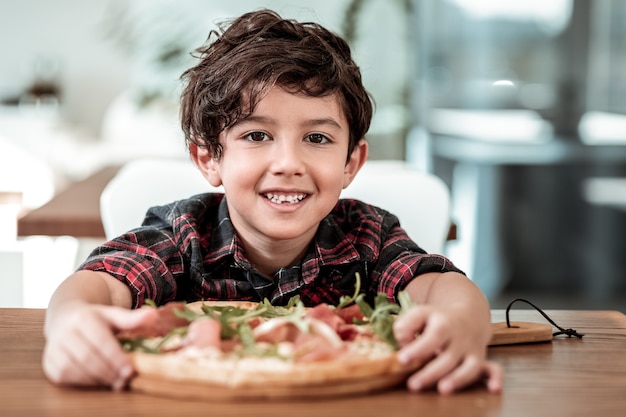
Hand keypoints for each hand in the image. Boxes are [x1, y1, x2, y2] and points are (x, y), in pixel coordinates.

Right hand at [42, 302, 156, 389]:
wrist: (65, 317)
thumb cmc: (96, 319)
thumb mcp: (113, 314)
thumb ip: (132, 318)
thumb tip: (153, 315)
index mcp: (83, 318)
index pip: (100, 340)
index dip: (115, 357)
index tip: (130, 370)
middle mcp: (65, 332)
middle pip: (87, 357)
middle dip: (108, 371)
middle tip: (125, 380)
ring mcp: (54, 347)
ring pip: (74, 368)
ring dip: (96, 379)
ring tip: (115, 382)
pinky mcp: (49, 362)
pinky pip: (64, 376)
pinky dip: (82, 381)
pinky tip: (98, 381)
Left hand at [393, 305, 502, 394]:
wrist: (468, 313)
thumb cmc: (437, 318)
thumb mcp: (419, 314)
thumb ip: (406, 326)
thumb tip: (403, 345)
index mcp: (443, 324)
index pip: (432, 337)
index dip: (418, 349)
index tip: (402, 359)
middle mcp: (460, 338)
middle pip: (447, 357)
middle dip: (431, 372)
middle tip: (413, 384)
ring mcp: (472, 350)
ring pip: (469, 367)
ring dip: (457, 379)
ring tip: (443, 389)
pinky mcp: (481, 360)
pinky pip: (494, 369)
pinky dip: (496, 379)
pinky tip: (494, 389)